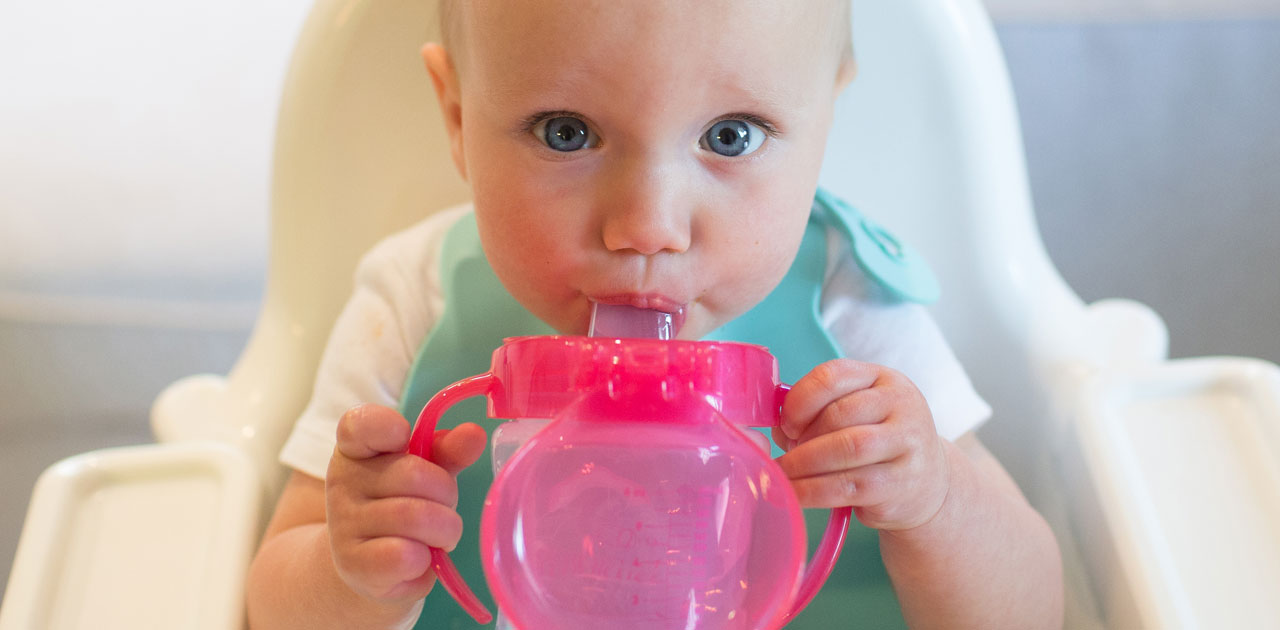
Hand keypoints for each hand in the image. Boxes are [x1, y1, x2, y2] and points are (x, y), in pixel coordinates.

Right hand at [325, 403, 486, 604]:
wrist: (370, 567)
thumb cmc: (402, 507)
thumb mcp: (427, 472)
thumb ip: (448, 451)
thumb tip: (474, 434)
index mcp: (356, 450)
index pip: (360, 425)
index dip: (387, 425)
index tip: (404, 437)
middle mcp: (343, 483)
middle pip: (414, 474)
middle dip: (447, 494)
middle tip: (444, 509)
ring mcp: (344, 525)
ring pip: (417, 517)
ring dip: (445, 530)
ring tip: (439, 537)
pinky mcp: (353, 565)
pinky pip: (406, 555)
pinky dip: (426, 560)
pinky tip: (420, 560)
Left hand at [773, 359, 948, 530]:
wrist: (928, 484)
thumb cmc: (879, 444)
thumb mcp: (858, 415)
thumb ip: (819, 412)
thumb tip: (776, 427)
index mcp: (883, 378)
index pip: (833, 375)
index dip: (800, 399)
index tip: (785, 423)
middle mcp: (901, 404)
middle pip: (838, 414)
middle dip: (802, 437)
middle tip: (785, 454)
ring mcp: (907, 443)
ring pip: (845, 448)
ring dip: (803, 464)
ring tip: (783, 475)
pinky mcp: (902, 482)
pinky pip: (848, 485)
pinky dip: (813, 491)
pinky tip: (795, 495)